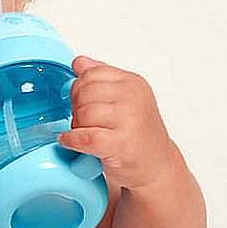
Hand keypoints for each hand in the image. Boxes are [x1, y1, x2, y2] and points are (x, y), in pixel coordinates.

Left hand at [55, 55, 180, 189]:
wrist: (157, 165)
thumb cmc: (139, 134)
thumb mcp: (125, 98)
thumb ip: (102, 78)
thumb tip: (79, 62)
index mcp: (133, 83)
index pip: (91, 74)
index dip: (78, 88)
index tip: (79, 101)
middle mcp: (133, 98)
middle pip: (84, 93)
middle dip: (76, 108)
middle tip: (82, 120)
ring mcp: (129, 120)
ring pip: (83, 114)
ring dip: (75, 126)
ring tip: (83, 132)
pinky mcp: (121, 144)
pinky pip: (84, 137)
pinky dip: (71, 140)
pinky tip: (69, 141)